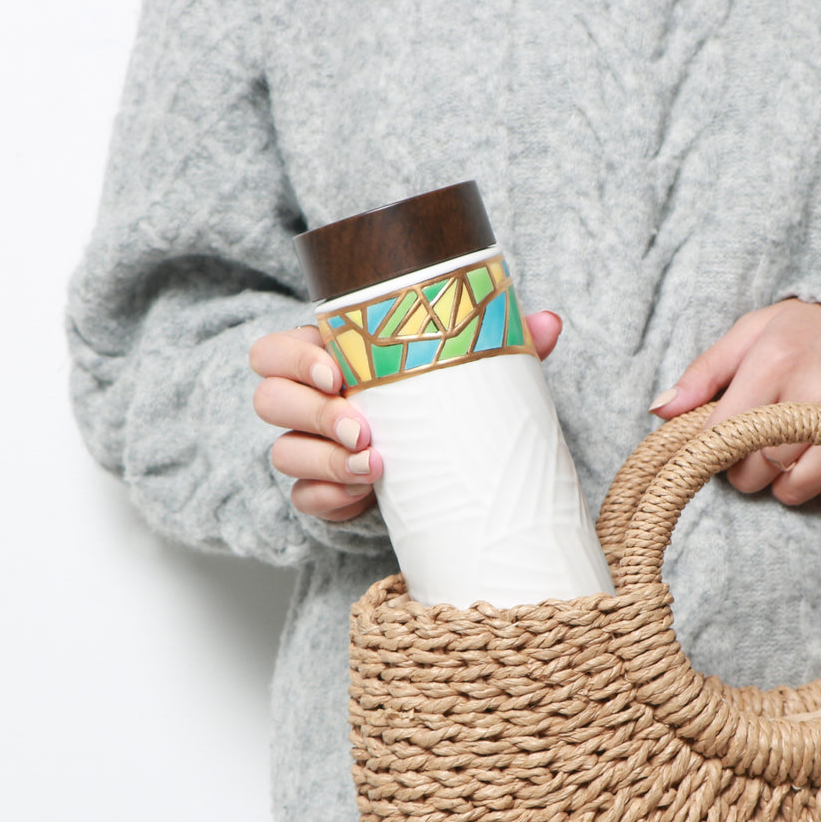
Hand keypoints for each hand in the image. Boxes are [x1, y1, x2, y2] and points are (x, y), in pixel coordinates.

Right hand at [250, 312, 561, 521]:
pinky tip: (364, 495)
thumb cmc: (438, 398)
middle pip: (270, 400)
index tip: (336, 371)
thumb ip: (497, 343)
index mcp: (326, 359)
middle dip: (314, 414)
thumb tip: (550, 323)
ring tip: (374, 466)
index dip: (293, 358)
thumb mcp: (463, 368)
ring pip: (284, 452)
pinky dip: (331, 497)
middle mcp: (307, 403)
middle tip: (364, 429)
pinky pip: (305, 498)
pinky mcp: (321, 493)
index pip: (275, 351)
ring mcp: (309, 450)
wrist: (441, 467)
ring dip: (325, 460)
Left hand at [649, 299, 820, 507]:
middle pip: (761, 468)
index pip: (725, 435)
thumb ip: (703, 374)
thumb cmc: (805, 334)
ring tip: (793, 457)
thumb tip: (659, 411)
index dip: (715, 450)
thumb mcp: (750, 336)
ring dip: (788, 484)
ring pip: (800, 487)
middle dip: (749, 471)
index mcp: (778, 360)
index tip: (722, 446)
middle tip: (758, 454)